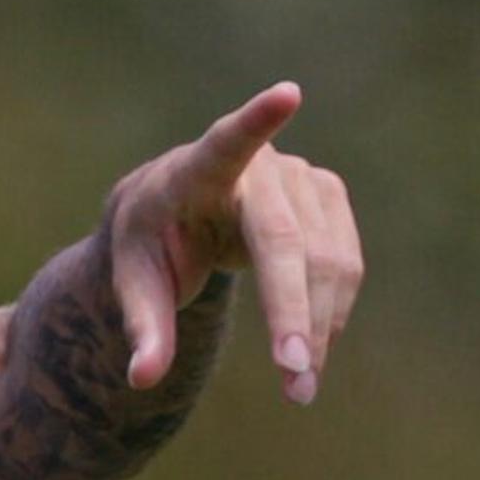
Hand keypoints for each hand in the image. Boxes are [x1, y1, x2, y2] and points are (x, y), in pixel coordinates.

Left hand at [98, 80, 366, 404]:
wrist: (180, 209)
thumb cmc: (151, 241)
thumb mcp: (134, 280)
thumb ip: (142, 326)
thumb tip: (142, 379)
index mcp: (195, 171)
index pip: (225, 142)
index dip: (255, 120)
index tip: (287, 93)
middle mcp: (256, 167)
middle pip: (284, 239)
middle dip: (292, 310)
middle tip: (293, 376)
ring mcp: (299, 178)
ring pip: (326, 258)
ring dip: (319, 326)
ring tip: (299, 387)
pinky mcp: (328, 197)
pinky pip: (344, 262)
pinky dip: (331, 311)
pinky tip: (313, 349)